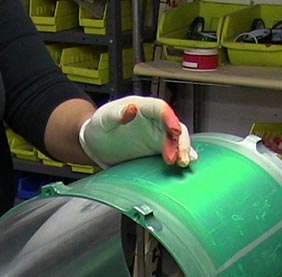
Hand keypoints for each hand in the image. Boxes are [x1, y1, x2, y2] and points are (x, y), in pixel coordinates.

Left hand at [78, 95, 197, 168]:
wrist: (97, 145)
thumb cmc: (98, 127)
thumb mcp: (102, 120)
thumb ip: (115, 114)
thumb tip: (131, 109)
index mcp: (141, 107)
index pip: (159, 108)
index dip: (169, 118)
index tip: (175, 130)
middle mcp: (153, 120)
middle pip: (173, 125)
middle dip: (179, 140)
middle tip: (175, 157)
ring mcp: (157, 135)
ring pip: (177, 139)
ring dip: (182, 150)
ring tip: (182, 162)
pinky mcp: (157, 149)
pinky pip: (173, 151)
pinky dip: (180, 156)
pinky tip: (185, 163)